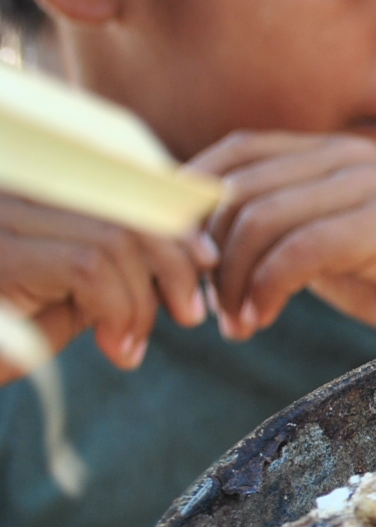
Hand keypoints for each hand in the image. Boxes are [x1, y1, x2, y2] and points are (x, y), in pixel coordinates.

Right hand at [0, 192, 214, 385]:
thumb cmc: (4, 334)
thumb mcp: (66, 293)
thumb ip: (113, 264)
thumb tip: (189, 255)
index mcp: (32, 184)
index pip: (122, 179)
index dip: (174, 221)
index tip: (204, 265)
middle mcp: (12, 185)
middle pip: (127, 203)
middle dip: (176, 260)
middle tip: (189, 311)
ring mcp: (0, 213)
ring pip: (116, 237)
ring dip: (145, 299)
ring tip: (135, 342)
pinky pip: (90, 266)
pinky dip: (120, 311)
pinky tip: (117, 347)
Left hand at [193, 132, 375, 343]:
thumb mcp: (324, 246)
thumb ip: (275, 228)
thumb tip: (194, 238)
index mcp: (334, 150)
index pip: (236, 150)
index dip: (190, 198)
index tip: (176, 255)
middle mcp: (351, 156)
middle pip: (240, 188)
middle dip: (206, 252)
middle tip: (205, 306)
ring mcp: (373, 186)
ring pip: (263, 219)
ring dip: (232, 279)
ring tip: (235, 321)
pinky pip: (300, 249)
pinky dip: (265, 289)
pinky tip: (260, 319)